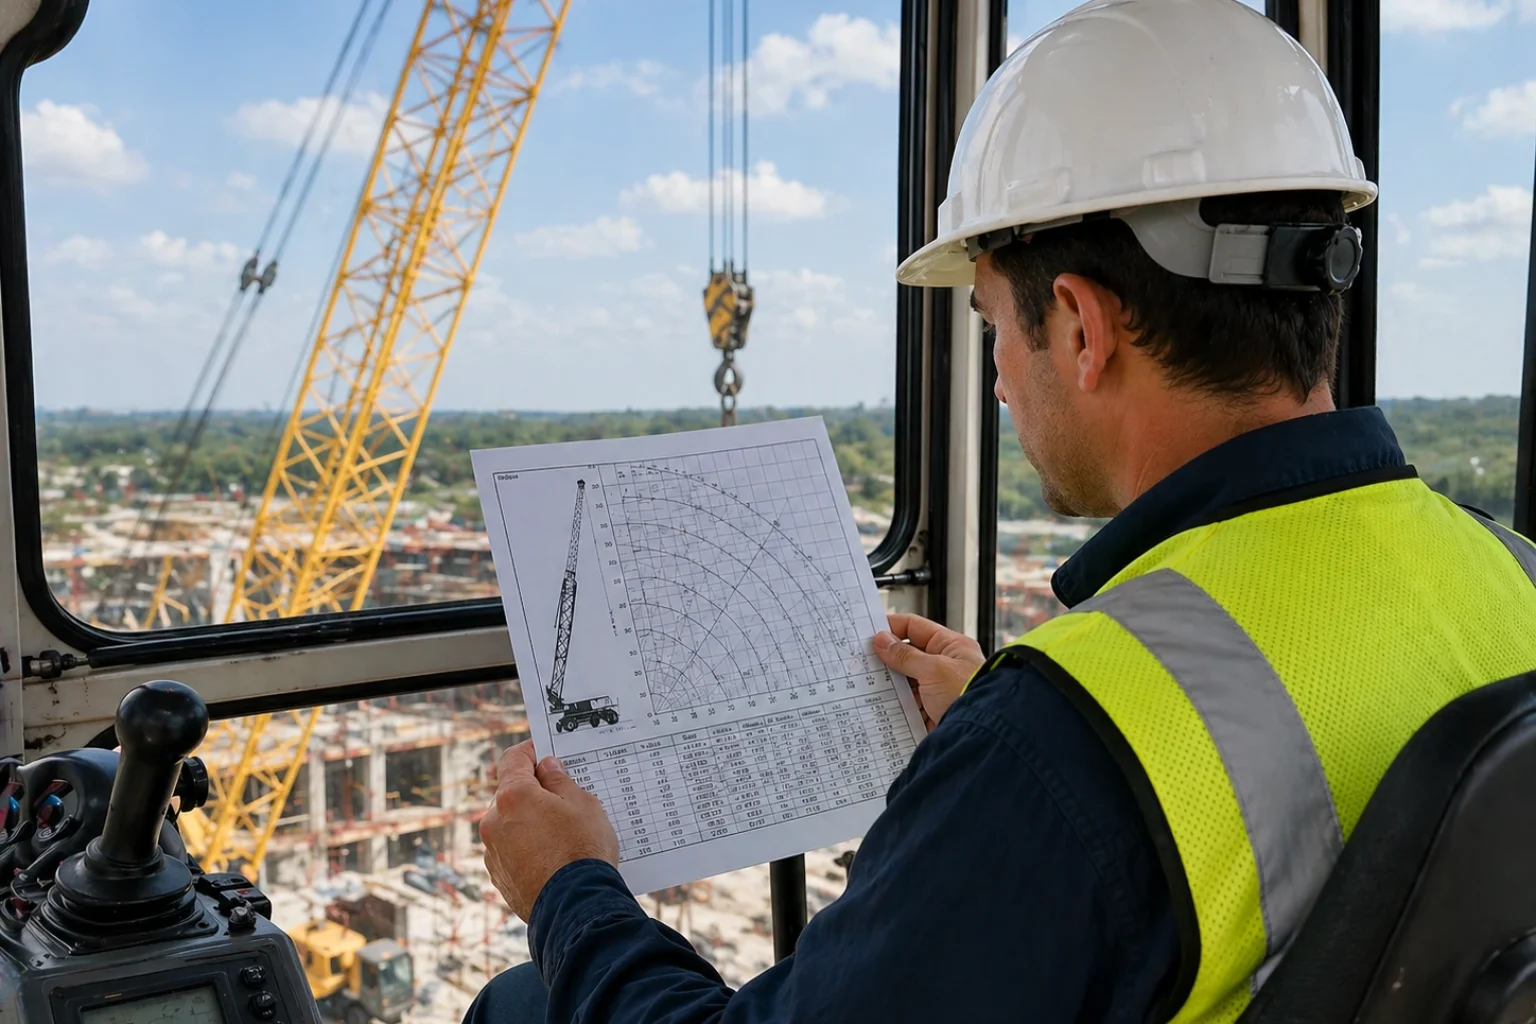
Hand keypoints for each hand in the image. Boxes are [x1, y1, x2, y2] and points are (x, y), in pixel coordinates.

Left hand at [479, 740, 618, 920]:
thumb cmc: (583, 850)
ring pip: (510, 825)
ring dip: (529, 822)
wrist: (577, 907)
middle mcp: (494, 823)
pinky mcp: (499, 878)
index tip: (545, 752)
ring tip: (561, 833)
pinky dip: (527, 848)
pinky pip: (512, 852)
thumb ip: (560, 780)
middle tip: (562, 796)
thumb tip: (547, 768)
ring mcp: (493, 853)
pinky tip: (553, 857)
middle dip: (533, 792)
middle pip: (510, 794)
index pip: (513, 759)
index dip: (530, 751)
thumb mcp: (582, 804)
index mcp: (512, 797)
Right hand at [873, 613, 985, 727]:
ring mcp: (938, 689)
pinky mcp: (931, 710)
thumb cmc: (968, 695)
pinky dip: (894, 703)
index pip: (915, 627)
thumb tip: (882, 641)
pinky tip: (879, 703)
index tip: (868, 632)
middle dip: (886, 658)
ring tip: (866, 682)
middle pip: (908, 654)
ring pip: (905, 680)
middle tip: (862, 659)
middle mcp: (945, 665)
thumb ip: (904, 655)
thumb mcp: (933, 669)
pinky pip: (907, 702)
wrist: (981, 735)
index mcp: (951, 646)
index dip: (891, 627)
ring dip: (889, 682)